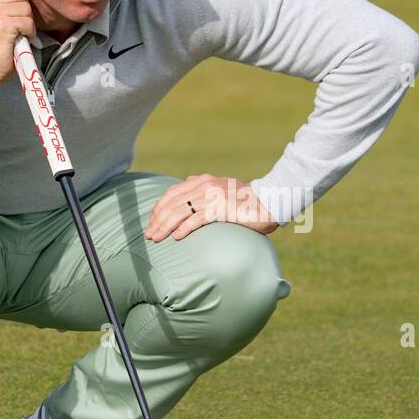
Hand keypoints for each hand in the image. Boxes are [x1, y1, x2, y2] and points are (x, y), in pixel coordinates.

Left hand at [145, 175, 278, 241]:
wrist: (270, 202)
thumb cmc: (246, 202)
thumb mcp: (222, 192)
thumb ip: (205, 193)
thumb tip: (188, 199)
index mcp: (203, 181)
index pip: (173, 193)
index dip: (159, 208)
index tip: (152, 222)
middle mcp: (205, 185)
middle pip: (173, 202)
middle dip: (158, 219)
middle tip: (149, 234)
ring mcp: (213, 195)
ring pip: (181, 211)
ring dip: (166, 226)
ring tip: (157, 238)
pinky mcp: (221, 207)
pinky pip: (197, 219)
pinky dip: (184, 228)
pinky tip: (176, 238)